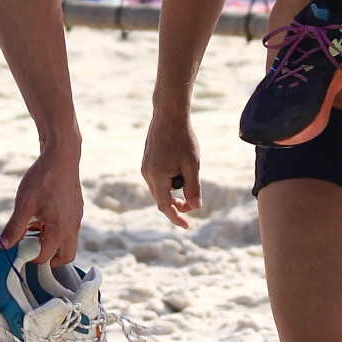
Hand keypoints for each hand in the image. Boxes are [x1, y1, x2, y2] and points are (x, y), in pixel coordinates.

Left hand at [0, 144, 82, 264]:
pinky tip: (40, 216)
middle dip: (47, 258)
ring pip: (66, 242)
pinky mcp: (76, 210)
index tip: (16, 248)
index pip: (45, 257)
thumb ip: (14, 228)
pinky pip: (67, 229)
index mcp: (60, 229)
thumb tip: (3, 246)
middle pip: (64, 257)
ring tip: (31, 227)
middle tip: (29, 247)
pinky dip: (54, 230)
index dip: (28, 256)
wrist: (61, 156)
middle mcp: (73, 227)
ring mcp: (76, 219)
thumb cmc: (43, 178)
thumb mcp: (24, 204)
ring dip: (49, 242)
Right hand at [141, 110, 200, 229]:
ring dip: (174, 192)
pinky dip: (169, 182)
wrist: (169, 115)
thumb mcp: (192, 165)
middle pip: (161, 199)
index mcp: (157, 177)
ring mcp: (146, 167)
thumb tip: (196, 207)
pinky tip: (180, 170)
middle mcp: (147, 174)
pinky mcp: (147, 161)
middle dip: (177, 205)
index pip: (165, 206)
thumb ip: (193, 188)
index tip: (187, 225)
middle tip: (193, 204)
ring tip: (189, 178)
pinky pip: (158, 179)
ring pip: (160, 189)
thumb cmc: (183, 139)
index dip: (176, 218)